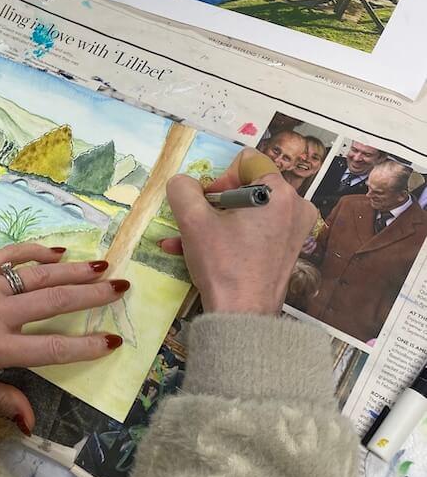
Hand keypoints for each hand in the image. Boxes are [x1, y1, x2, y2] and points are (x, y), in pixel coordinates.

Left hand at [0, 243, 127, 431]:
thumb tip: (31, 422)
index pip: (50, 348)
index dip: (84, 346)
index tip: (112, 341)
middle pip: (53, 302)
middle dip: (91, 296)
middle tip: (123, 288)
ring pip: (37, 275)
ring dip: (72, 270)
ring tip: (103, 266)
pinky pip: (8, 256)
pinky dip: (33, 252)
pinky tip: (57, 251)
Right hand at [162, 149, 316, 314]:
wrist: (242, 316)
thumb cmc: (222, 264)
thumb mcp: (192, 220)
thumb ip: (182, 188)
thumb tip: (184, 183)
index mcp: (278, 191)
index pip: (246, 160)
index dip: (221, 177)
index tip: (209, 203)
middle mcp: (295, 205)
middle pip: (247, 186)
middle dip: (215, 203)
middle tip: (197, 224)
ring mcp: (295, 229)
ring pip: (248, 211)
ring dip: (215, 222)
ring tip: (186, 241)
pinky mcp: (289, 249)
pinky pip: (256, 230)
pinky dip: (230, 236)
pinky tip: (200, 253)